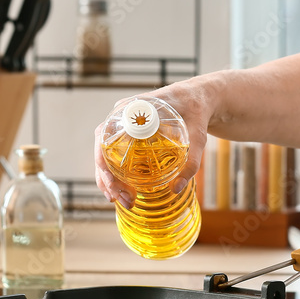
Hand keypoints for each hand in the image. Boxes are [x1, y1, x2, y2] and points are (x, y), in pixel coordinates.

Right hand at [94, 74, 219, 208]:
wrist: (197, 98)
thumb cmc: (195, 111)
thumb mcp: (197, 136)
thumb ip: (191, 161)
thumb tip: (176, 189)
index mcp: (132, 109)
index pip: (105, 136)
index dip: (103, 162)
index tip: (114, 183)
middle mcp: (122, 116)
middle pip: (102, 148)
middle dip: (106, 177)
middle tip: (119, 198)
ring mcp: (124, 125)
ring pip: (105, 153)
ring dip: (108, 178)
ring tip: (121, 200)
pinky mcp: (129, 134)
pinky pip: (115, 153)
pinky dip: (115, 172)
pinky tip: (120, 191)